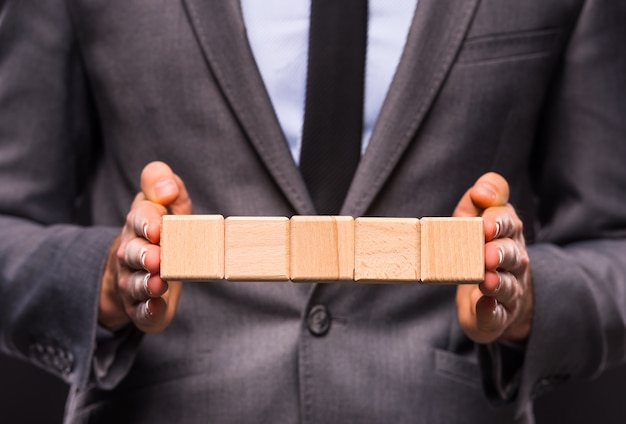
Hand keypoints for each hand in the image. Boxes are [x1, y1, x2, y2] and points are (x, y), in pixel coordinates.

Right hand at [98, 161, 191, 332]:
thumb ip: (164, 185)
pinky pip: (142, 310)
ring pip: (136, 283)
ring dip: (147, 284)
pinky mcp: (141, 306)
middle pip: (134, 253)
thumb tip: (167, 188)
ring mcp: (132, 280)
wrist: (138, 268)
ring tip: (159, 283)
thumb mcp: (166, 202)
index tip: (158, 228)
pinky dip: (148, 310)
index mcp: (139, 224)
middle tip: (157, 258)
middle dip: (144, 255)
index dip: (148, 222)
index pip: (140, 217)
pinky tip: (156, 307)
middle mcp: (131, 253)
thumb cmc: (162, 231)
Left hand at [454, 172, 531, 343]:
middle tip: (487, 254)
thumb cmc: (477, 250)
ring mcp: (510, 288)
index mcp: (507, 233)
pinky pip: (498, 313)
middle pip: (512, 252)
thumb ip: (477, 201)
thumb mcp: (473, 219)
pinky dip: (491, 310)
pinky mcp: (499, 314)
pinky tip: (485, 306)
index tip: (484, 223)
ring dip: (497, 282)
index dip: (498, 220)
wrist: (496, 297)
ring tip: (486, 280)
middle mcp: (513, 259)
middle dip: (500, 252)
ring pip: (508, 284)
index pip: (508, 221)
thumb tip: (480, 190)